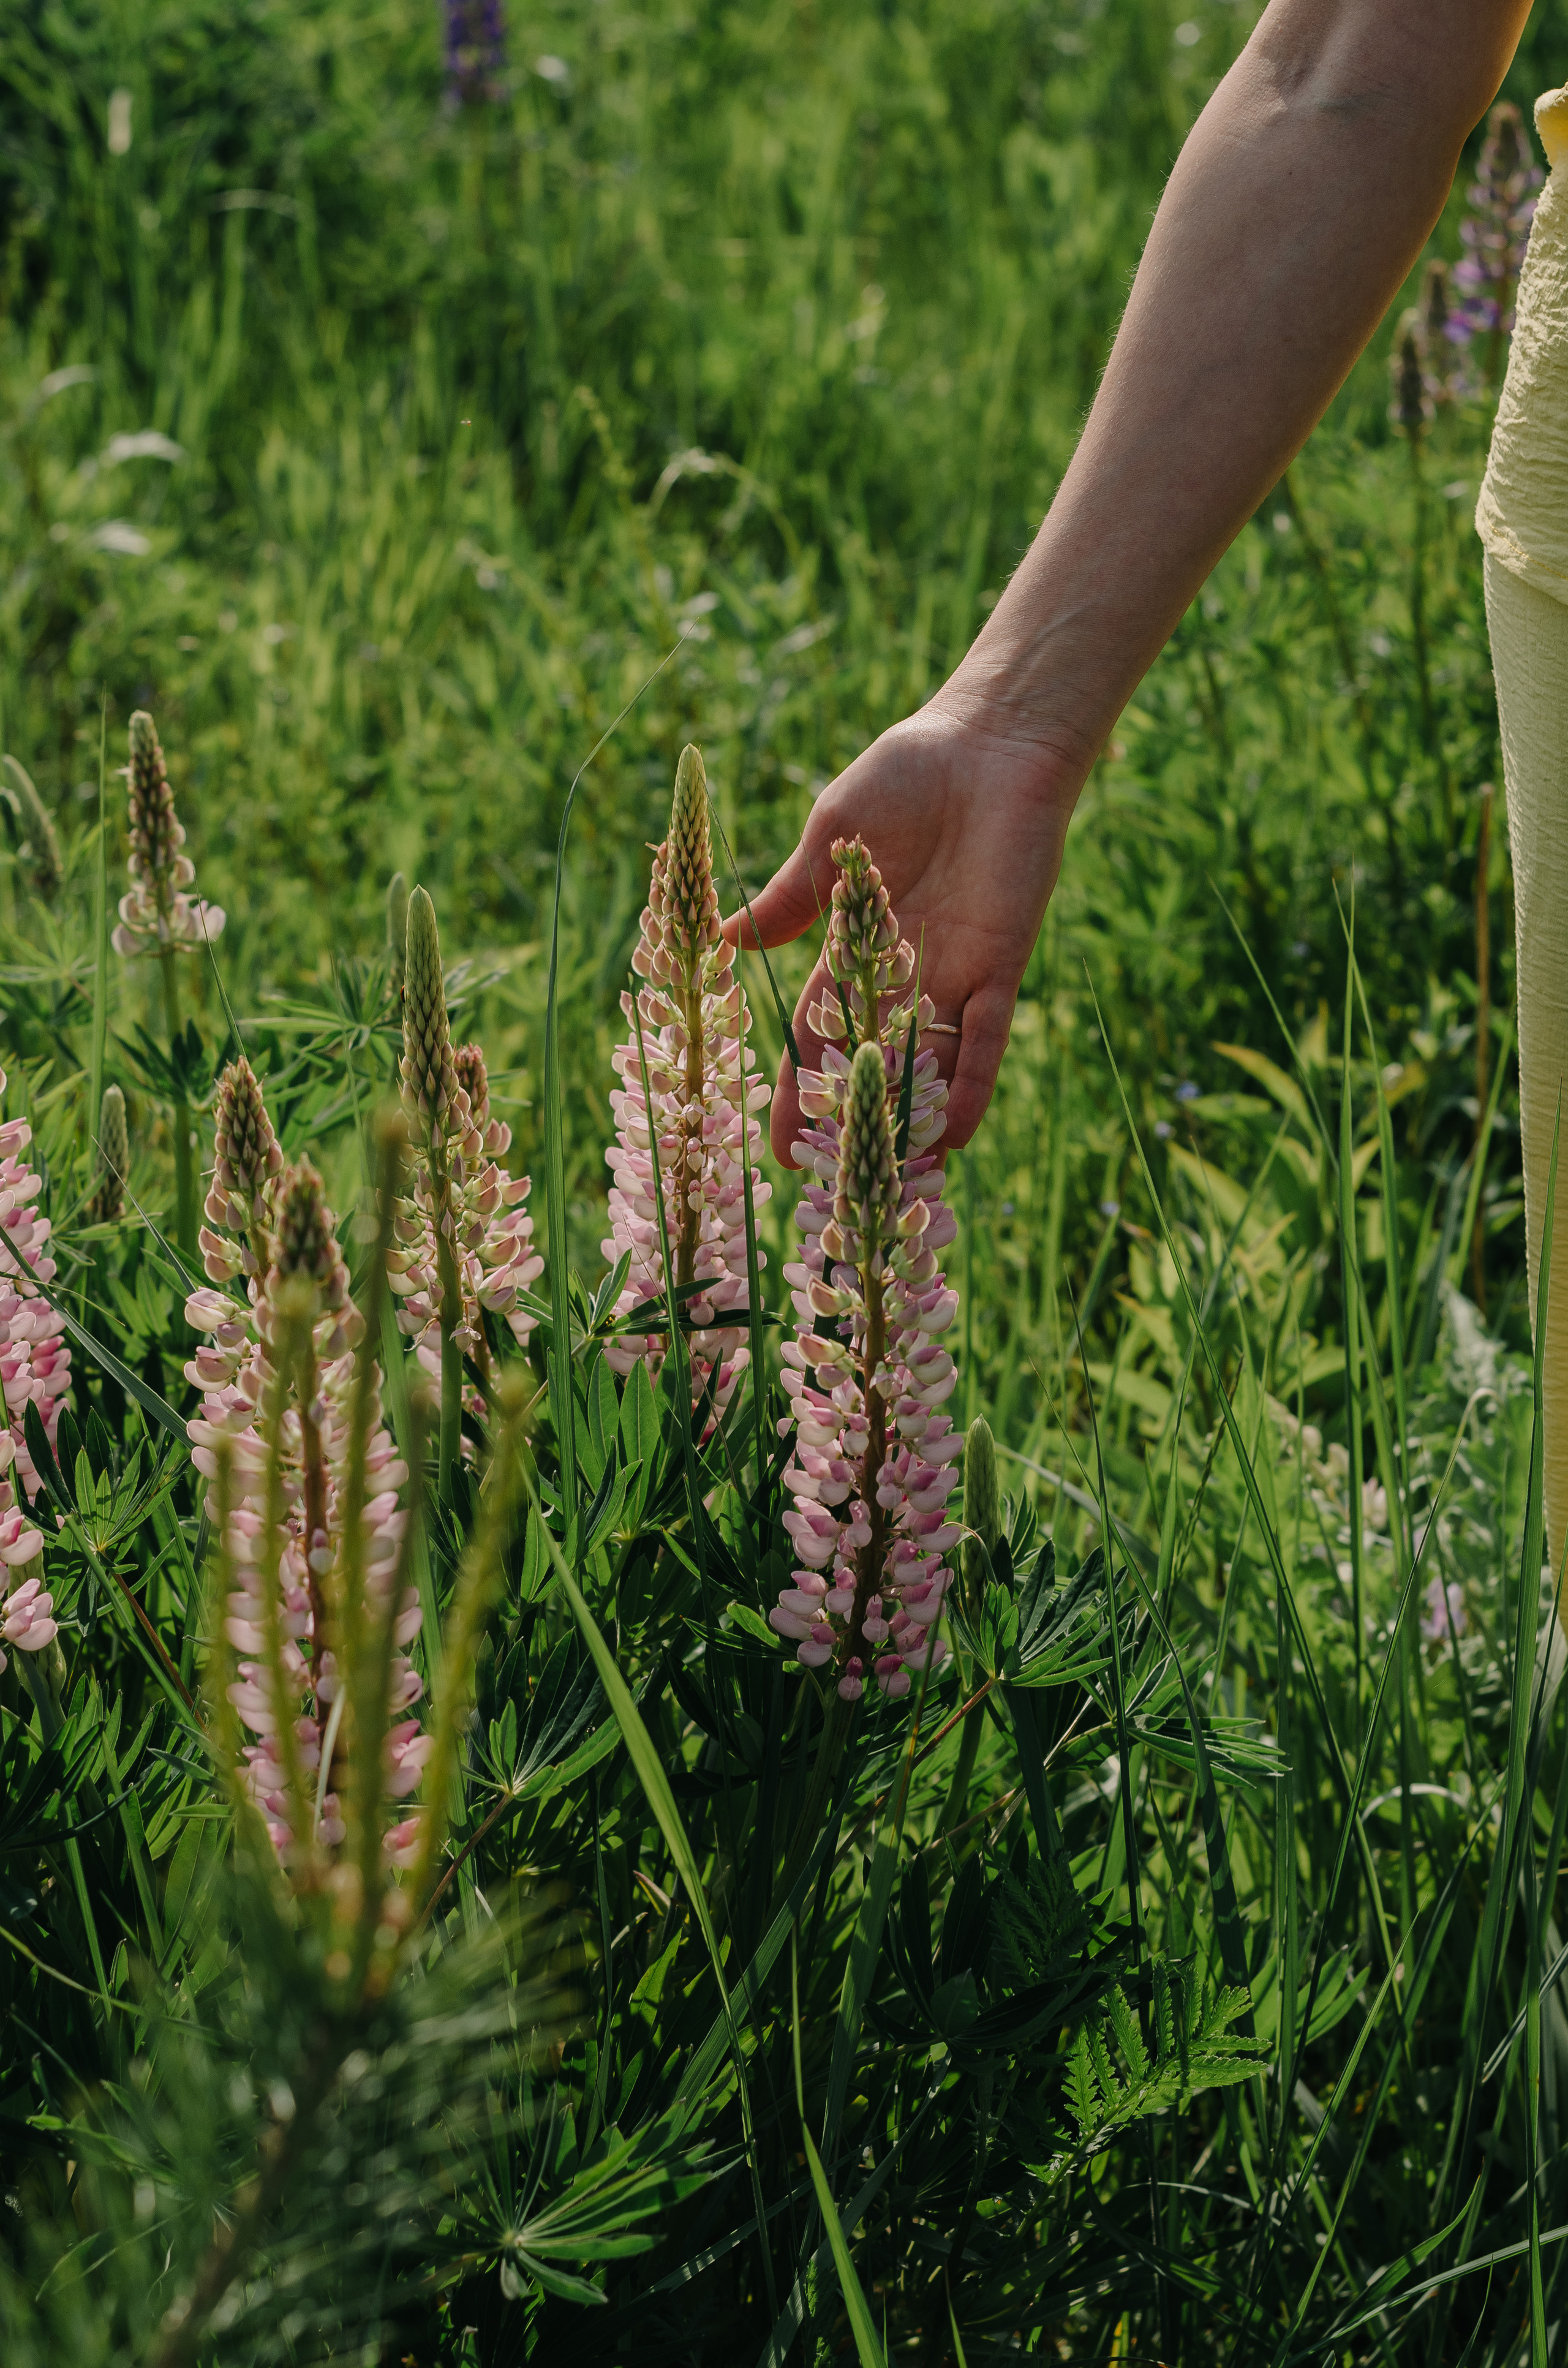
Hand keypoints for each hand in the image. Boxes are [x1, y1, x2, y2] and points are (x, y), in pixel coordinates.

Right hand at [722, 703, 1082, 1166]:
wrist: (987, 743)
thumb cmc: (905, 775)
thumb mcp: (829, 842)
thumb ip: (788, 900)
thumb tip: (721, 942)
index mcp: (855, 948)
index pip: (819, 1033)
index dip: (800, 1087)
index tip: (777, 1140)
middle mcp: (905, 975)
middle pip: (869, 1065)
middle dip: (847, 1123)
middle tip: (821, 1182)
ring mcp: (955, 975)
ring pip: (928, 1065)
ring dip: (910, 1120)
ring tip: (889, 1182)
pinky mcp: (1001, 965)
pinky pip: (986, 1038)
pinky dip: (971, 1085)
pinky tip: (955, 1135)